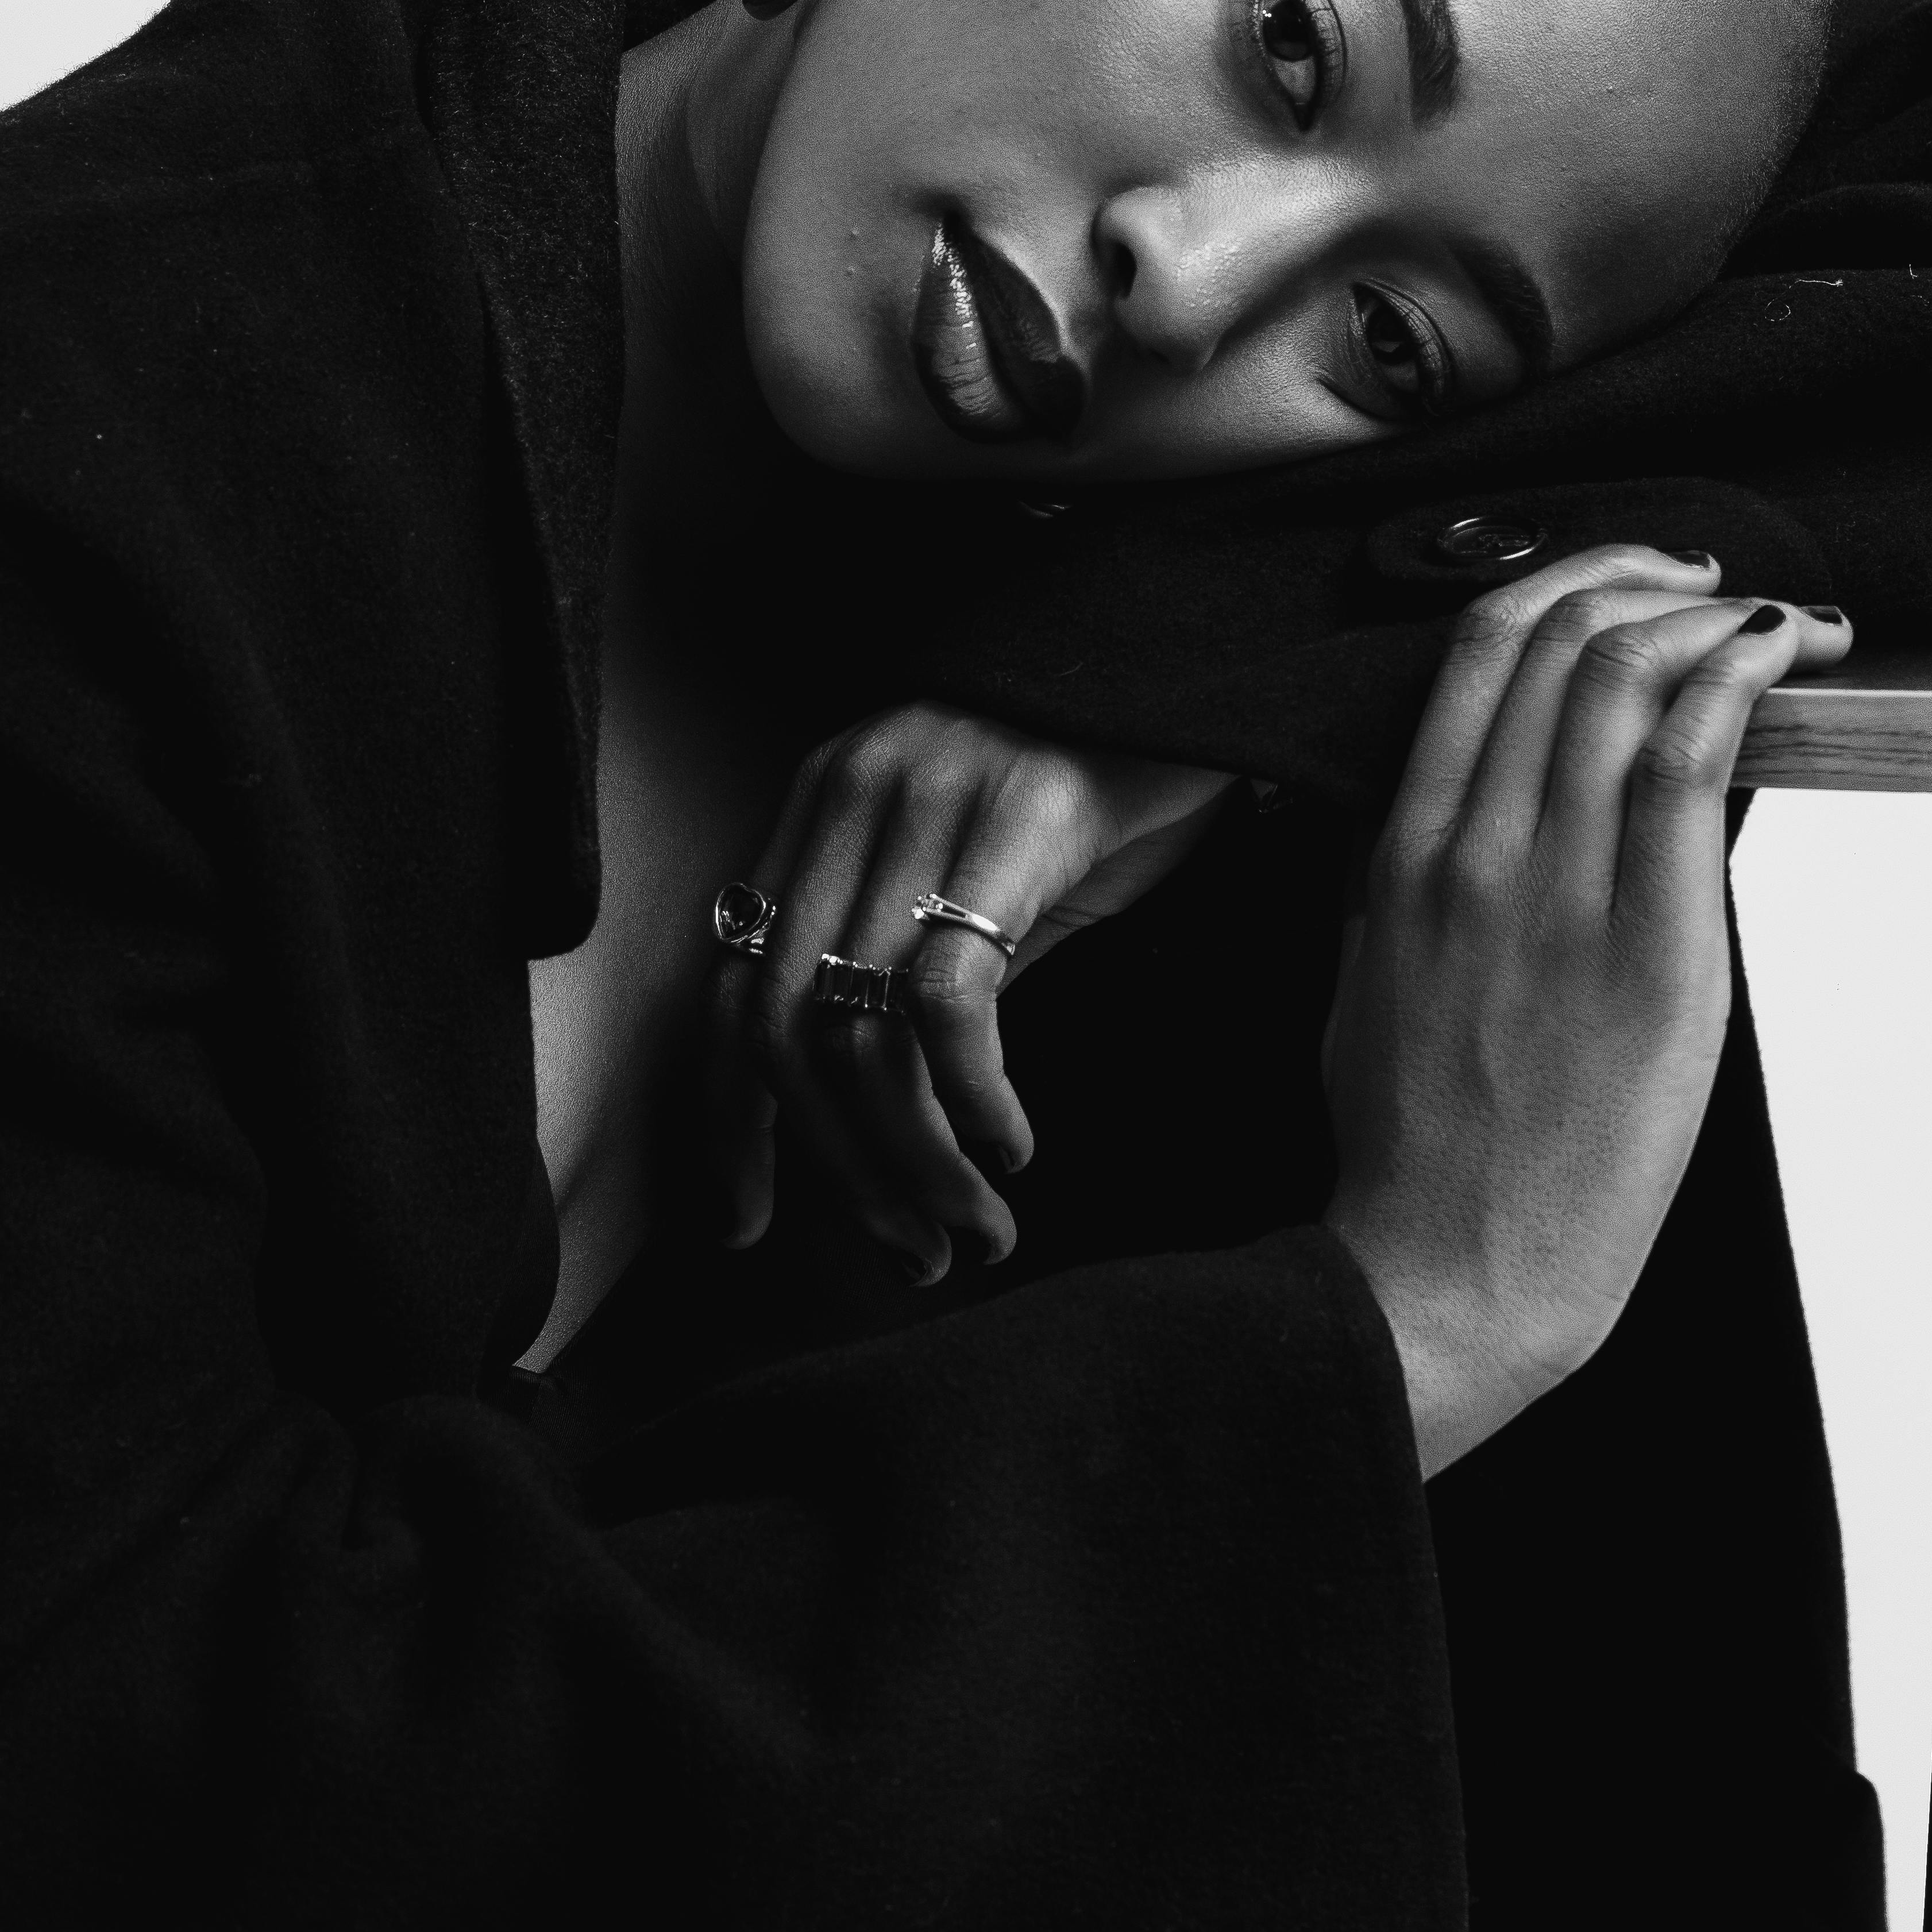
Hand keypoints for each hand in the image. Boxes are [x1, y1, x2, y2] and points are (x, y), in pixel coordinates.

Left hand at [707, 705, 1234, 1277]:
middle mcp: (855, 790)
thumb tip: (877, 1128)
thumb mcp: (984, 879)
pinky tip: (1010, 1146)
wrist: (1202, 677)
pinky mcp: (1017, 810)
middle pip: (785, 1023)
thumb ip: (916, 974)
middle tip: (905, 1254)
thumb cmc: (1102, 789)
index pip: (730, 984)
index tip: (749, 1224)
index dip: (729, 1120)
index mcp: (824, 802)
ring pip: (864, 1027)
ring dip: (914, 1162)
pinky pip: (951, 997)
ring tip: (973, 1232)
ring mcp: (930, 792)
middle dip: (835, 1167)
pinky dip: (972, 1099)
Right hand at [1322, 544, 1851, 1476]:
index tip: (1633, 577)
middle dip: (1650, 577)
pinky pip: (1685, 769)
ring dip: (1714, 617)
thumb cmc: (1411, 1142)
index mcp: (1404, 851)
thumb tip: (1461, 800)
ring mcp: (1558, 896)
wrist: (1443, 1271)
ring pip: (1626, 679)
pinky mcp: (1650, 956)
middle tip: (1714, 581)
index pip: (1482, 650)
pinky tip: (1777, 657)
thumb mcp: (1368, 969)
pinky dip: (1737, 681)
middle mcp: (1475, 849)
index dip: (1570, 578)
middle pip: (1560, 638)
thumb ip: (1410, 871)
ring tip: (1772, 617)